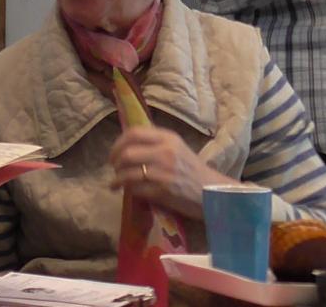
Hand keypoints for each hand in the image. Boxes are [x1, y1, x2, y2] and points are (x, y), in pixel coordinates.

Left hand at [108, 127, 234, 219]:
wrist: (212, 192)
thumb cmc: (192, 169)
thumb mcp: (175, 148)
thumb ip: (154, 142)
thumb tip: (125, 143)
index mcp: (168, 138)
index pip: (133, 133)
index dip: (118, 143)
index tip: (114, 152)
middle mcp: (165, 152)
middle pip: (127, 153)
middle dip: (115, 162)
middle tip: (114, 168)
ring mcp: (163, 172)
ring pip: (127, 172)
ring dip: (117, 179)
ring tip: (115, 183)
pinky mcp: (162, 191)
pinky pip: (135, 188)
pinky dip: (128, 190)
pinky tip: (127, 191)